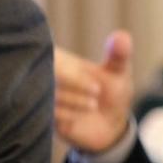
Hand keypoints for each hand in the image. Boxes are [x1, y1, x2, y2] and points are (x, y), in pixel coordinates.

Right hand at [54, 31, 134, 152]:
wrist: (108, 126)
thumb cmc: (113, 93)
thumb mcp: (119, 72)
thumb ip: (118, 55)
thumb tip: (122, 36)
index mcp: (61, 60)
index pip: (53, 58)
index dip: (74, 75)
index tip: (98, 86)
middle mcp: (47, 76)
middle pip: (47, 75)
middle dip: (75, 85)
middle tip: (98, 92)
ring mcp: (42, 95)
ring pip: (46, 94)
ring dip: (73, 101)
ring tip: (93, 105)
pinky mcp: (40, 115)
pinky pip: (44, 112)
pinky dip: (64, 115)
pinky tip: (79, 118)